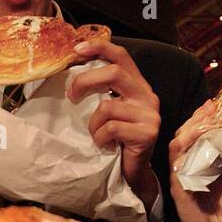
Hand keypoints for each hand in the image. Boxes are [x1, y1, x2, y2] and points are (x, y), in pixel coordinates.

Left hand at [68, 37, 161, 207]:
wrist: (133, 174)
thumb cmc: (116, 142)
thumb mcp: (109, 113)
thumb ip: (101, 93)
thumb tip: (70, 77)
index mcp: (137, 86)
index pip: (121, 56)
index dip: (99, 47)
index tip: (76, 49)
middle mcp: (147, 96)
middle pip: (114, 73)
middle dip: (85, 82)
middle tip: (70, 96)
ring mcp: (150, 115)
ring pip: (107, 106)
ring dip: (93, 123)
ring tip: (97, 135)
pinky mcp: (147, 133)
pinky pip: (110, 128)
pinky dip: (99, 138)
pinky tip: (105, 145)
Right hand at [169, 103, 221, 221]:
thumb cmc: (221, 207)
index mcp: (194, 162)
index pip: (192, 134)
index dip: (200, 118)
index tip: (214, 104)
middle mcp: (183, 167)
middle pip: (181, 135)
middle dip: (195, 119)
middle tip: (211, 106)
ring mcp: (179, 178)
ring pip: (176, 148)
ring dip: (190, 132)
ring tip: (205, 120)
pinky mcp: (179, 191)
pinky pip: (179, 168)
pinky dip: (187, 155)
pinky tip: (199, 144)